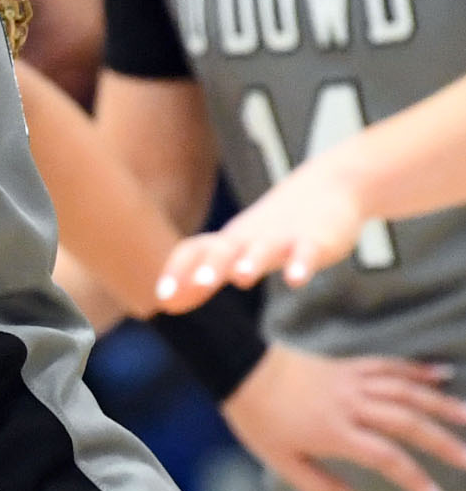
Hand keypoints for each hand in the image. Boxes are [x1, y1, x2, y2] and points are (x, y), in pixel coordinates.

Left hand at [154, 160, 366, 308]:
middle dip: (211, 267)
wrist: (329, 185)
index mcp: (228, 241)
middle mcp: (250, 239)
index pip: (193, 251)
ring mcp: (284, 238)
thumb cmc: (273, 229)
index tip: (162, 298)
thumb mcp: (236, 251)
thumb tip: (166, 304)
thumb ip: (204, 278)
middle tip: (200, 283)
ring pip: (264, 249)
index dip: (177, 271)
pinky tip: (296, 280)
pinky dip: (301, 265)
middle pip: (224, 249)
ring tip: (242, 277)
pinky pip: (307, 253)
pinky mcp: (317, 241)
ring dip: (252, 262)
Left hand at [220, 342, 463, 490]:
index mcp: (335, 433)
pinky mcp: (348, 366)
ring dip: (443, 405)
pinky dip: (417, 370)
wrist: (239, 370)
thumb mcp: (278, 461)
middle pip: (408, 423)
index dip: (415, 480)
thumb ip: (316, 484)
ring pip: (407, 392)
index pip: (387, 458)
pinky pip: (389, 366)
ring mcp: (352, 382)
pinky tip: (444, 375)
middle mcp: (350, 406)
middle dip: (444, 443)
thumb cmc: (257, 419)